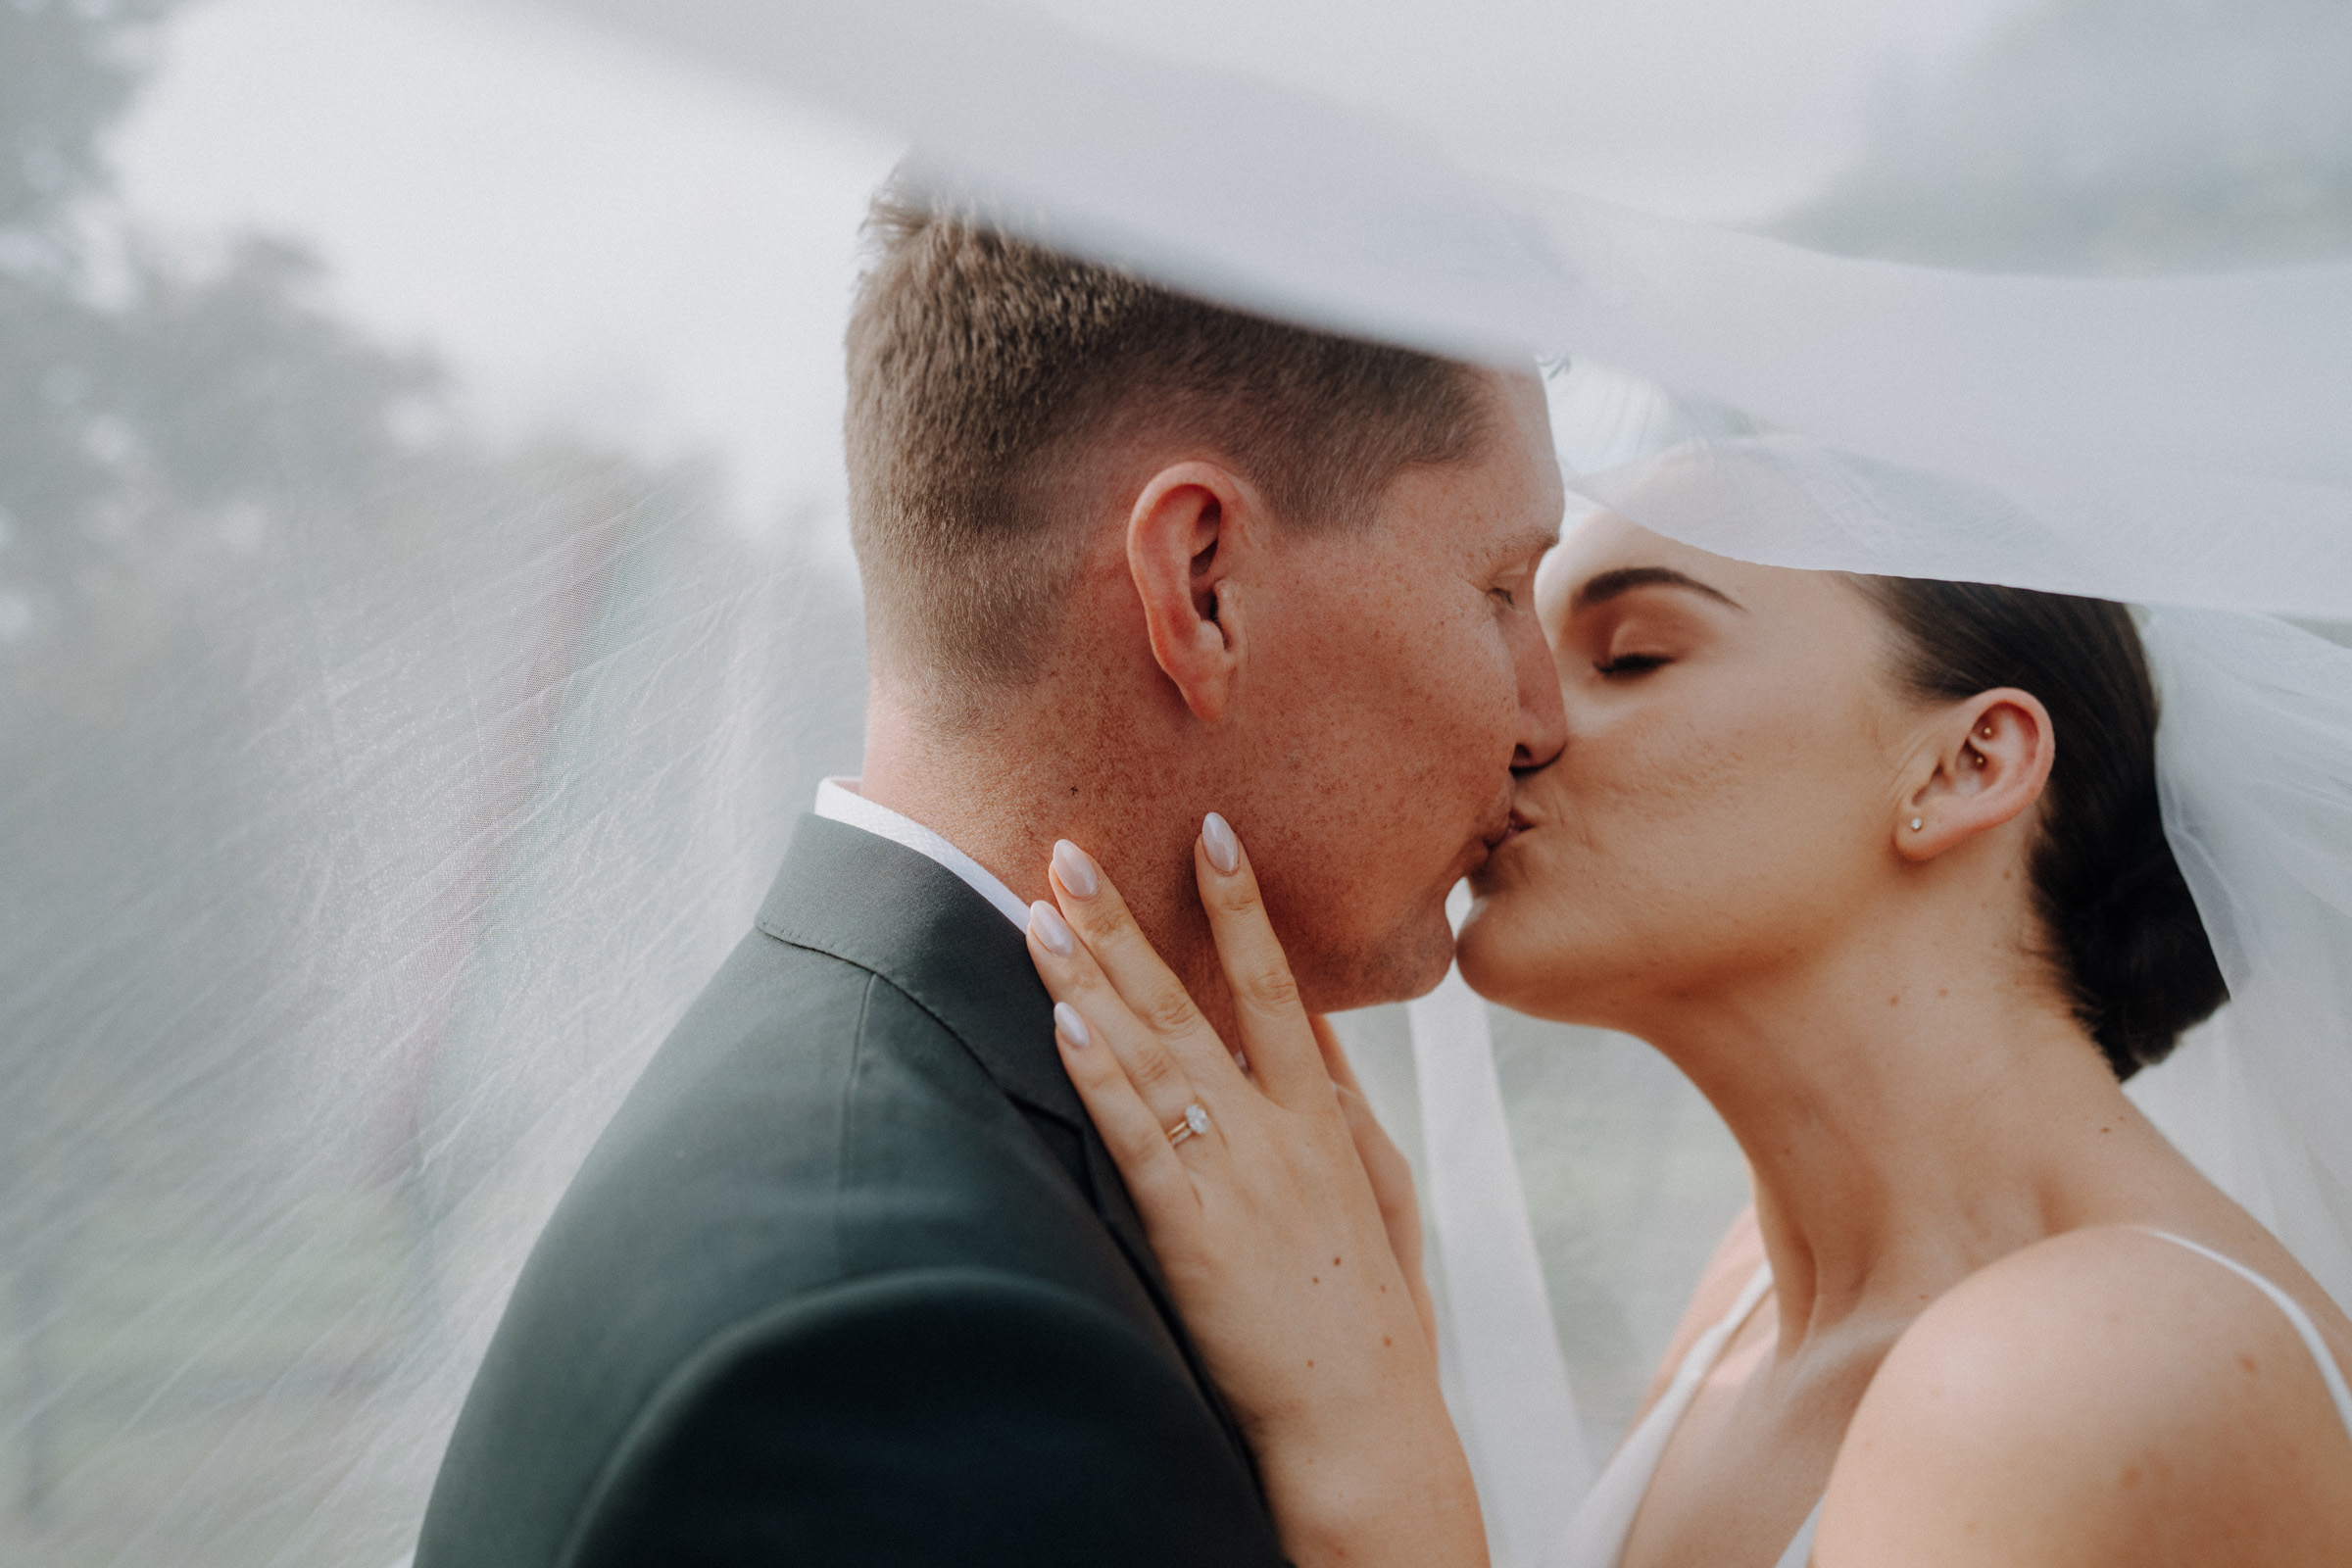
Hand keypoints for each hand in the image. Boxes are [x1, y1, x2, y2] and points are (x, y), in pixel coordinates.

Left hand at [1024, 816, 1485, 1567]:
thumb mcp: (1384, 1195)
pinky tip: (1068, 1023)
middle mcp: (1279, 1128)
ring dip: (1090, 978)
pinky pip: (1138, 1138)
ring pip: (1152, 1054)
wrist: (1362, 1419)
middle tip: (1072, 849)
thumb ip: (1350, 1111)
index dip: (1241, 907)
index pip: (1279, 987)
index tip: (1213, 833)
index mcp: (1325, 1117)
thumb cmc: (1369, 1314)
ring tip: (1040, 912)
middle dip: (1127, 920)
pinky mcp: (1192, 1229)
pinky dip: (1102, 1076)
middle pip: (1193, 1001)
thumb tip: (1325, 1041)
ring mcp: (1235, 1173)